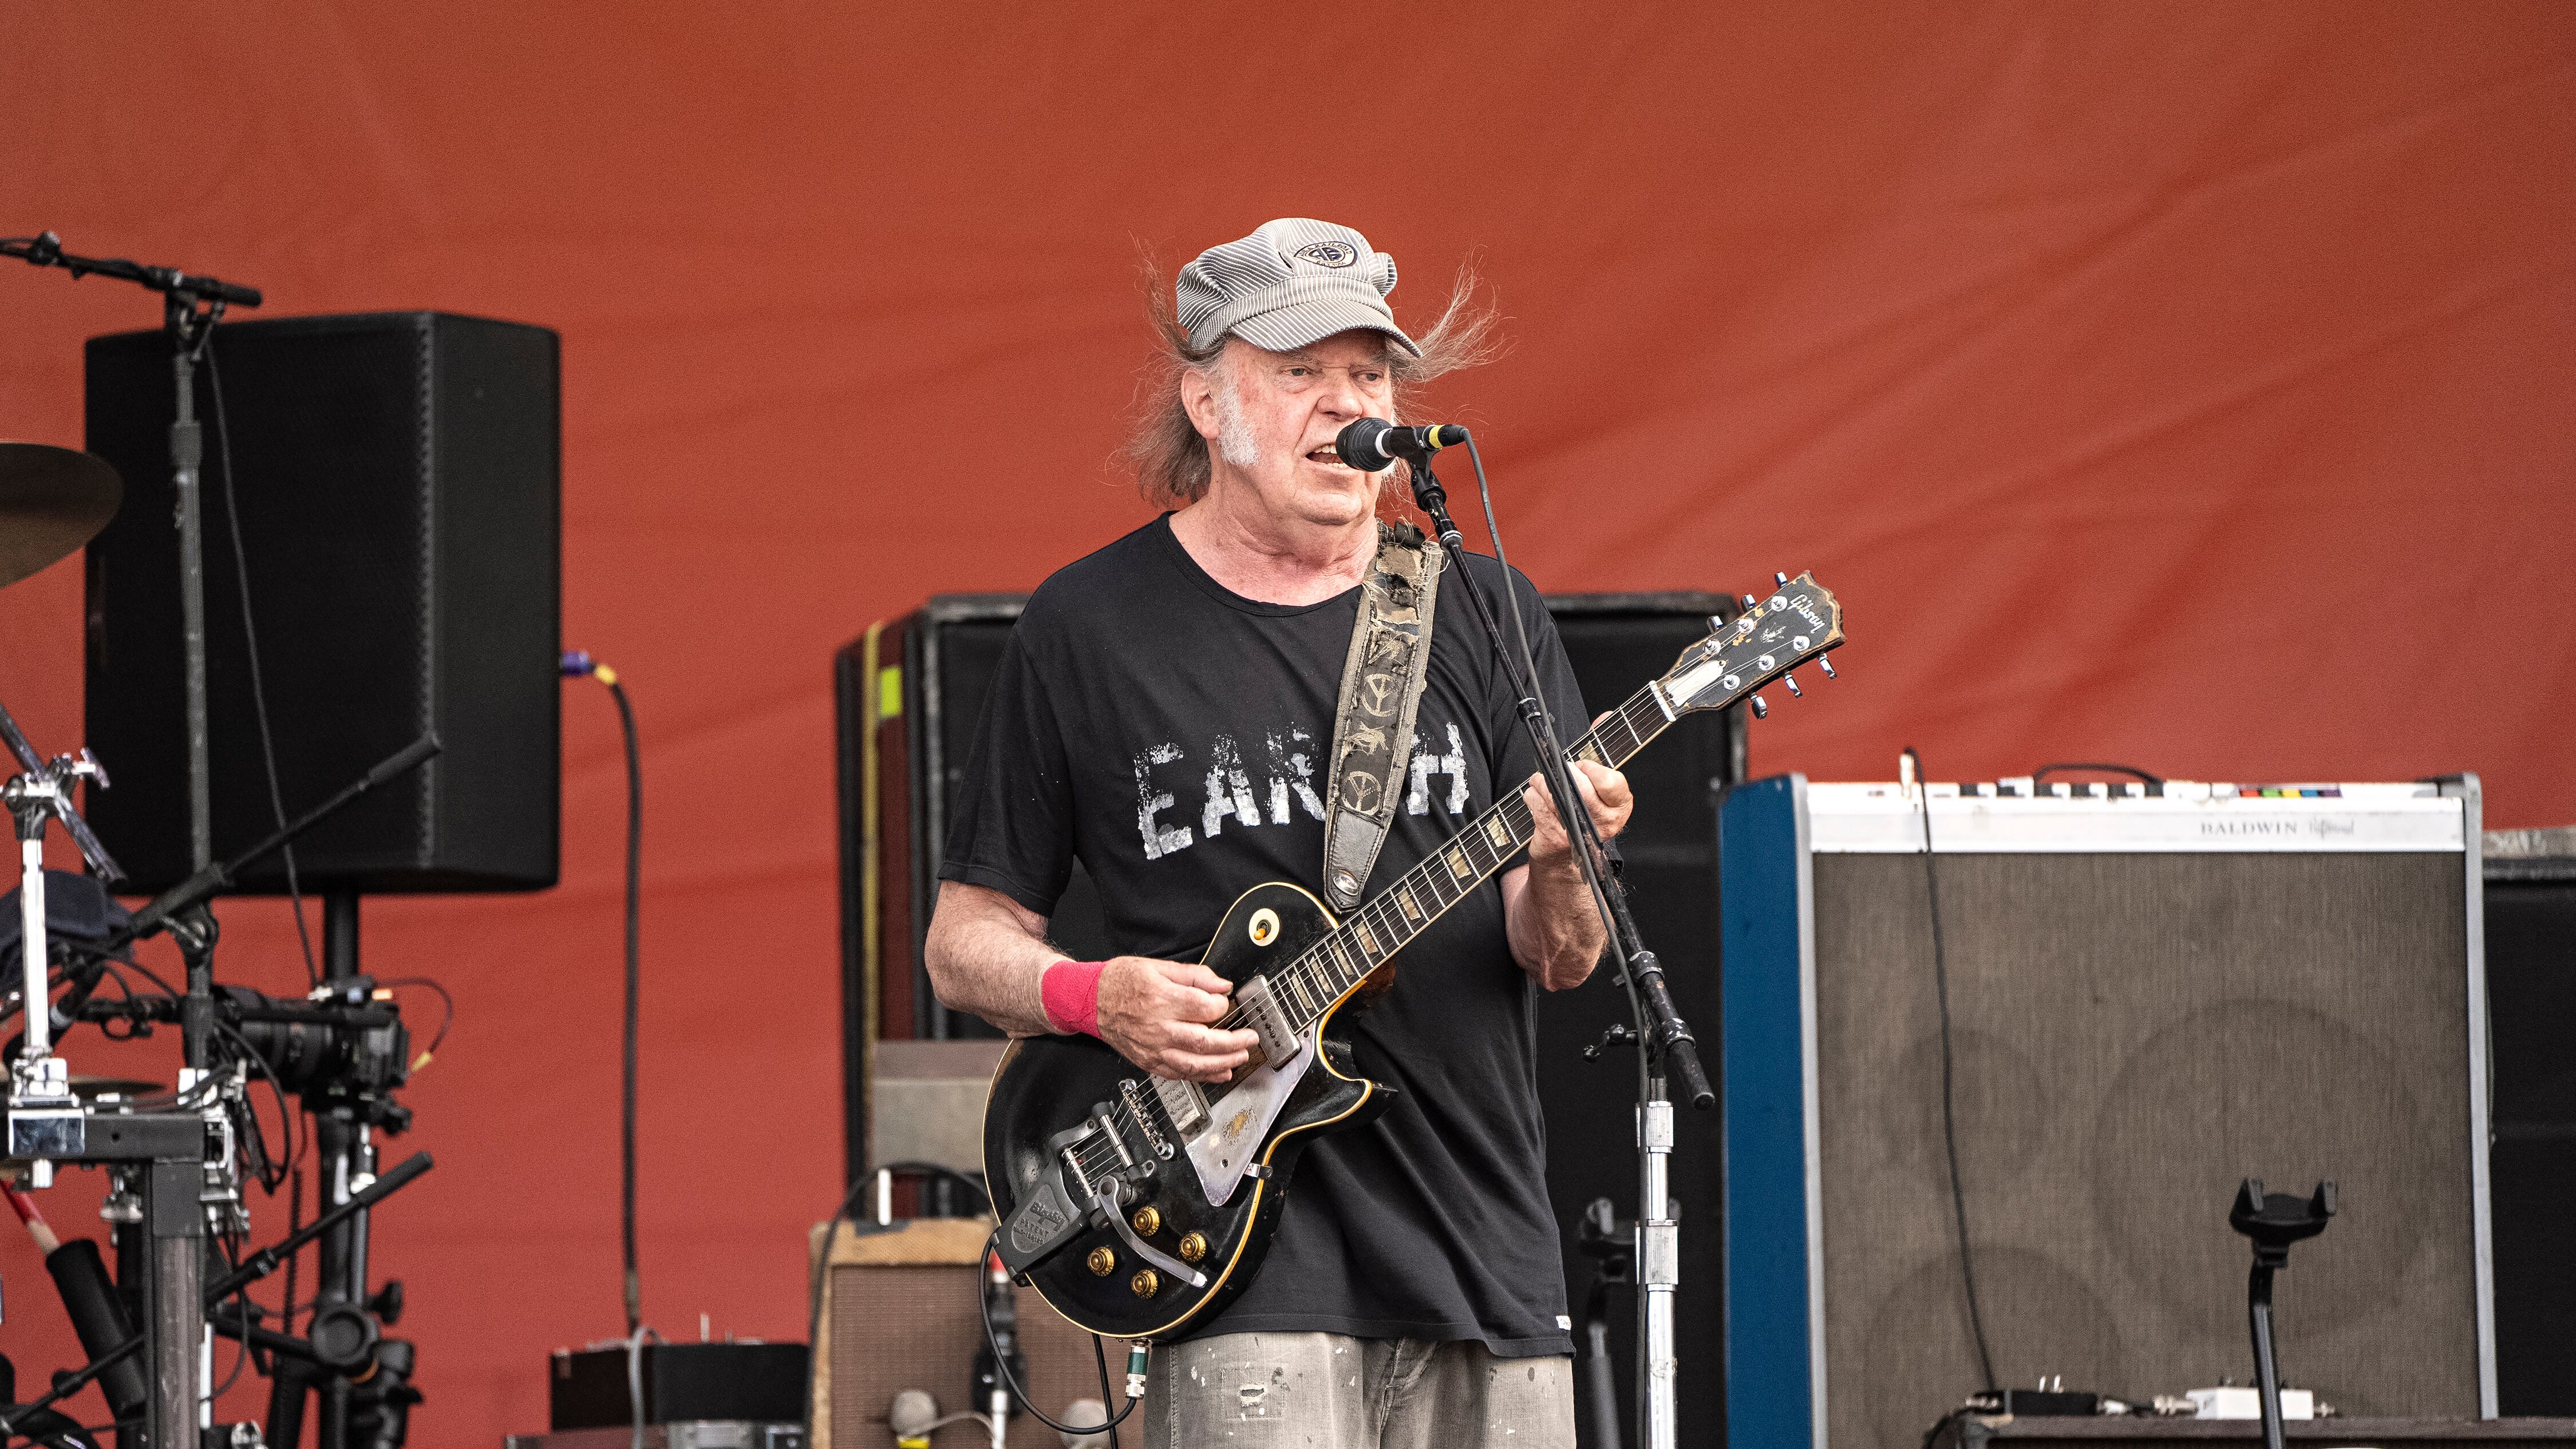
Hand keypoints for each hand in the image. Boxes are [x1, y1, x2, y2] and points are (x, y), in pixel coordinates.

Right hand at [1096, 957, 1258, 1083]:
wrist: (1091, 1001)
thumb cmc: (1120, 981)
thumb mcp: (1157, 966)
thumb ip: (1194, 975)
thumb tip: (1222, 985)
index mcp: (1161, 999)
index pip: (1204, 1008)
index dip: (1221, 1005)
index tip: (1225, 1002)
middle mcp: (1158, 1027)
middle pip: (1204, 1041)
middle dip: (1234, 1041)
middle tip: (1250, 1037)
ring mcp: (1153, 1048)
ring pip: (1194, 1063)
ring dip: (1223, 1062)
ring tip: (1241, 1057)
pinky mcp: (1149, 1061)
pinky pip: (1179, 1074)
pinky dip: (1203, 1076)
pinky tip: (1219, 1072)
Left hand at [1522, 758, 1632, 869]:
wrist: (1566, 858)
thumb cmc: (1583, 820)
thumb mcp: (1602, 799)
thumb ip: (1594, 780)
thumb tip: (1570, 765)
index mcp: (1619, 807)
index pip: (1611, 782)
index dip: (1591, 769)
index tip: (1582, 768)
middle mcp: (1603, 822)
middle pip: (1580, 787)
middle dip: (1563, 773)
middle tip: (1558, 771)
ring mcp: (1578, 831)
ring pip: (1553, 792)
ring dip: (1541, 781)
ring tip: (1542, 781)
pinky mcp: (1555, 836)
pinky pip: (1537, 803)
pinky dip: (1533, 795)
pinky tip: (1537, 798)